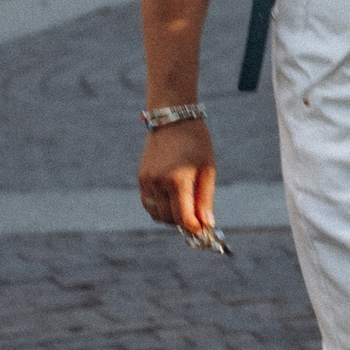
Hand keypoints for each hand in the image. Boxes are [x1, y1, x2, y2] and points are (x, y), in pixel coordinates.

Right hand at [137, 118, 217, 236]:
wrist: (173, 120)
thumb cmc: (196, 143)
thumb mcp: (208, 169)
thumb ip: (205, 199)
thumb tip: (207, 224)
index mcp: (177, 180)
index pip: (183, 217)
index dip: (194, 227)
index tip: (204, 229)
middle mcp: (158, 182)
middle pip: (169, 218)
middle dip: (184, 223)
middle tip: (198, 218)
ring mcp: (146, 181)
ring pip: (157, 214)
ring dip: (171, 217)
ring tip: (186, 208)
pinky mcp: (141, 178)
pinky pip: (148, 204)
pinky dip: (160, 208)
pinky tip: (173, 201)